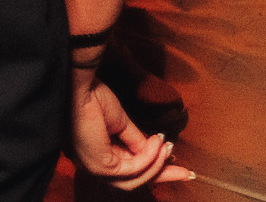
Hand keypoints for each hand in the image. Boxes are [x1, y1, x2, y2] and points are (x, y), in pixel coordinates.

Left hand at [69, 68, 189, 189]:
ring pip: (135, 179)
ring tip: (167, 147)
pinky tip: (157, 143)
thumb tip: (154, 151)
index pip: (127, 169)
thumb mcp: (121, 123)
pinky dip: (149, 158)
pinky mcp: (100, 165)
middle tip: (186, 173)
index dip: (153, 167)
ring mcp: (94, 167)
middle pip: (133, 180)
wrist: (79, 86)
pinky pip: (133, 169)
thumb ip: (136, 141)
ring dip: (156, 164)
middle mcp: (92, 164)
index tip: (174, 161)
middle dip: (161, 175)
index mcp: (95, 154)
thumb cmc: (92, 97)